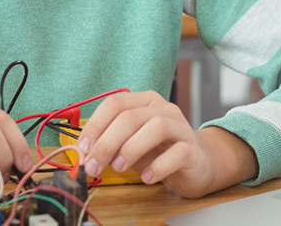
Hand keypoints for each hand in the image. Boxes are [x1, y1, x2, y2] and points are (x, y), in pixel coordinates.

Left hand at [76, 91, 255, 198]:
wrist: (197, 163)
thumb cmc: (159, 151)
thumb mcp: (130, 144)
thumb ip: (110, 144)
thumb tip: (85, 155)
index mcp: (144, 102)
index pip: (115, 104)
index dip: (95, 126)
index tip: (82, 149)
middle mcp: (163, 109)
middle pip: (131, 117)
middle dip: (107, 143)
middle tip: (94, 166)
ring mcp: (181, 127)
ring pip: (156, 127)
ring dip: (131, 149)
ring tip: (119, 168)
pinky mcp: (193, 148)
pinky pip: (177, 152)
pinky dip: (158, 166)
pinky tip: (147, 177)